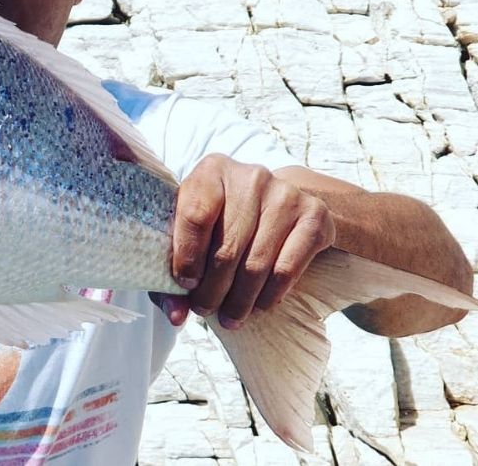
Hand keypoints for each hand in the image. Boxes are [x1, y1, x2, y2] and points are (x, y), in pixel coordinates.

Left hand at [152, 154, 335, 329]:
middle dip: (212, 289)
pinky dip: (270, 295)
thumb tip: (176, 315)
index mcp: (212, 170)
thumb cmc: (221, 218)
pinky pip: (287, 269)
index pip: (195, 216)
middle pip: (227, 247)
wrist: (276, 201)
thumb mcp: (190, 229)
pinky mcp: (314, 215)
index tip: (185, 284)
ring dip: (240, 300)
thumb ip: (172, 270)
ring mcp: (286, 194)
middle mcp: (251, 176)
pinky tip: (258, 305)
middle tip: (205, 310)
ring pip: (257, 263)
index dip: (187, 257)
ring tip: (230, 316)